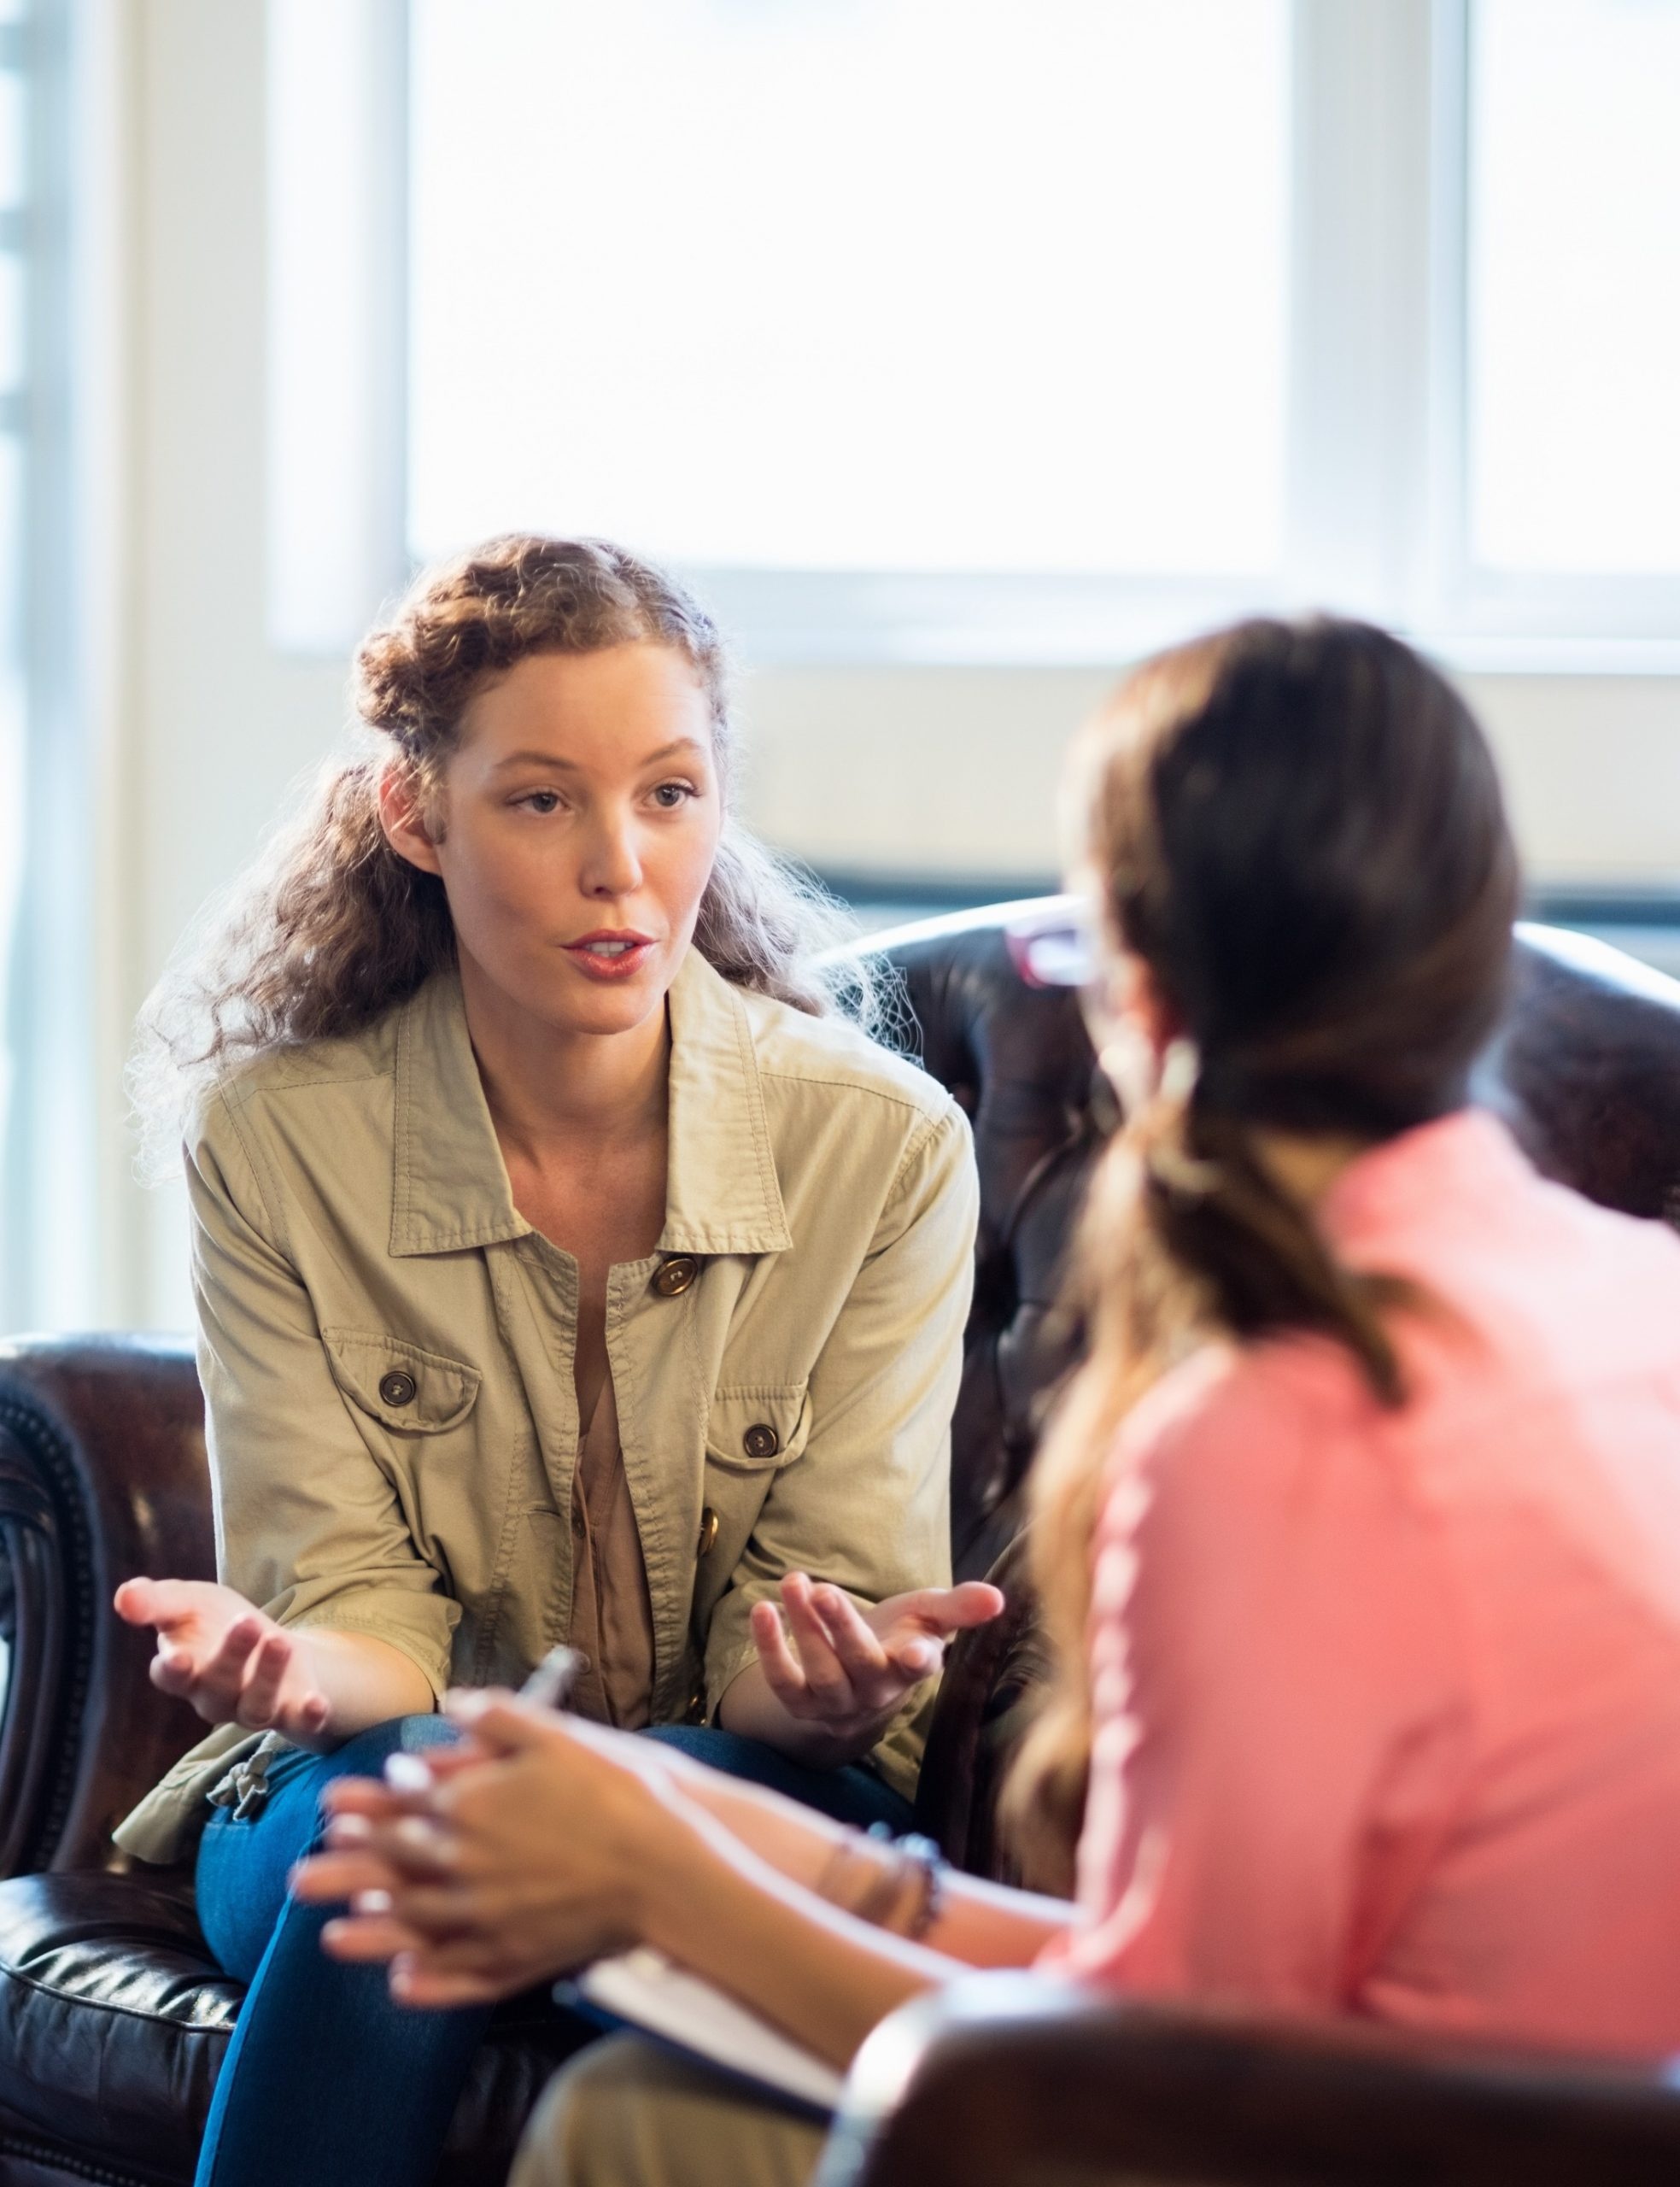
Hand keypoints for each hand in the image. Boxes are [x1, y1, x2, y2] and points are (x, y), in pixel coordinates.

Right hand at [113, 1576, 330, 1741]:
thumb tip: (123, 1596)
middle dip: (231, 1657)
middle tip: (247, 1622)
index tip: (177, 1658)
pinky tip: (318, 1705)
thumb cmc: (217, 1622)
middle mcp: (215, 1697)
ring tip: (279, 1641)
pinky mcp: (291, 1711)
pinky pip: (298, 1721)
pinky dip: (308, 1715)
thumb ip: (157, 1601)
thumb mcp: (189, 1601)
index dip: (173, 1671)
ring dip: (267, 1677)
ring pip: (255, 1705)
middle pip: (217, 1687)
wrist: (269, 1643)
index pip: (171, 1677)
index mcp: (186, 1670)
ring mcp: (253, 1708)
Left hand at [293, 1693, 691, 2006]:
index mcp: (474, 1806)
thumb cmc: (617, 1791)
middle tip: (300, 1880)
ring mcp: (490, 1916)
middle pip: (392, 1869)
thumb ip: (498, 1716)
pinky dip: (426, 1980)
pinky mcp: (519, 1955)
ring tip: (330, 1938)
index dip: (364, 1807)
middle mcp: (469, 1864)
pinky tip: (401, 1985)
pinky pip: (460, 1972)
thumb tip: (453, 1705)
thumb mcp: (558, 1733)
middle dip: (344, 1871)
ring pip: (414, 1925)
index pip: (403, 1806)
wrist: (667, 1862)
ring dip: (369, 1931)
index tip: (330, 1810)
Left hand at [749, 1574, 1003, 1745]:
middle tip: (824, 1590)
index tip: (916, 1650)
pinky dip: (769, 1649)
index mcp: (910, 1670)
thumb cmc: (898, 1639)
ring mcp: (835, 1702)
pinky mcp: (800, 1703)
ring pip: (820, 1672)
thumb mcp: (928, 1617)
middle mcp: (874, 1692)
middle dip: (842, 1628)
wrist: (858, 1684)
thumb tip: (998, 1597)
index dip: (918, 1660)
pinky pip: (783, 1682)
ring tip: (792, 1582)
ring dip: (803, 1629)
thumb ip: (959, 1607)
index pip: (920, 1669)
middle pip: (859, 1664)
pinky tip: (760, 1610)